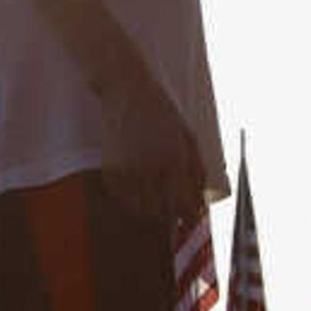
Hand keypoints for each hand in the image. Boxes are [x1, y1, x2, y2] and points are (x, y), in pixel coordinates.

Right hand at [97, 64, 212, 219]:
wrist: (126, 89)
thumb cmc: (163, 111)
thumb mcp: (189, 137)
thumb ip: (197, 170)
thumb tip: (200, 202)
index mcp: (176, 158)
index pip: (185, 206)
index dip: (189, 219)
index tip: (190, 221)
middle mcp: (152, 166)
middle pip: (163, 212)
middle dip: (171, 215)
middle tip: (173, 210)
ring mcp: (128, 168)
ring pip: (141, 209)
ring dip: (150, 209)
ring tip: (155, 196)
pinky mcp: (110, 167)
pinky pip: (121, 197)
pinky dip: (129, 198)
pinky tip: (136, 186)